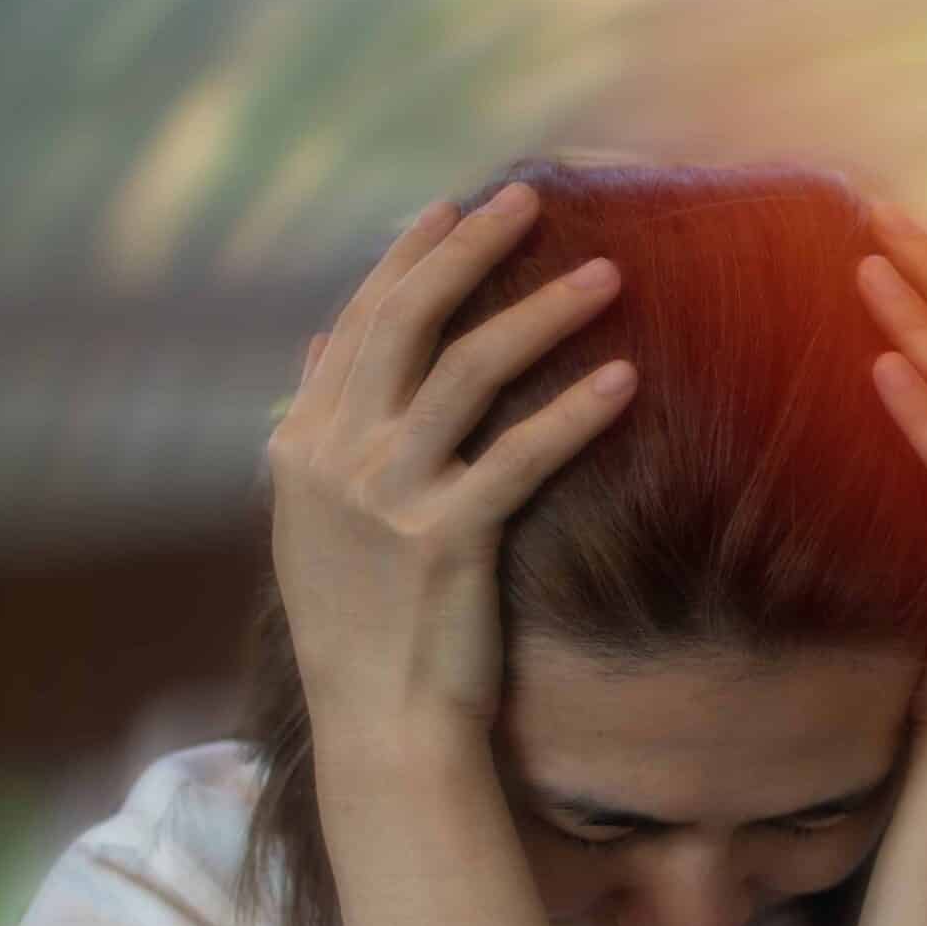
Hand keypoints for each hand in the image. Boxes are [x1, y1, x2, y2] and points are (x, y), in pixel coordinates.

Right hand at [266, 182, 636, 746]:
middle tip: (529, 198)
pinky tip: (624, 381)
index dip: (409, 259)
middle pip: (406, 323)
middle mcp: (334, 461)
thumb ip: (318, 427)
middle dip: (468, 250)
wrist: (380, 727)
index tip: (455, 207)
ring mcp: (385, 499)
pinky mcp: (444, 542)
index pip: (359, 323)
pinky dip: (572, 415)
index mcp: (302, 447)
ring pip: (467, 373)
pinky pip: (518, 458)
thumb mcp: (318, 522)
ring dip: (540, 313)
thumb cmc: (365, 629)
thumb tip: (320, 343)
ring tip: (606, 273)